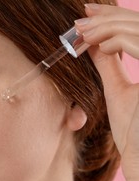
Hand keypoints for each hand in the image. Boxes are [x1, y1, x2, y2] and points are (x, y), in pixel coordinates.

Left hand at [75, 3, 138, 180]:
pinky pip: (138, 44)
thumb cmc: (133, 130)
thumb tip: (96, 43)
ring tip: (81, 32)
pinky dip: (116, 40)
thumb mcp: (118, 89)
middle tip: (81, 18)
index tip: (88, 15)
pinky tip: (97, 45)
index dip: (114, 18)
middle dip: (107, 17)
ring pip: (138, 29)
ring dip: (106, 27)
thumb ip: (110, 65)